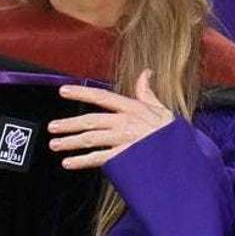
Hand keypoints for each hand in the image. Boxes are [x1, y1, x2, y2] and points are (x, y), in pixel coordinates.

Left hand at [48, 69, 173, 169]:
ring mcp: (123, 141)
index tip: (63, 90)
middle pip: (90, 121)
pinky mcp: (124, 158)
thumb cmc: (171, 134)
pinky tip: (68, 163)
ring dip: (70, 142)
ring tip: (54, 145)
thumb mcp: (162, 109)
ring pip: (90, 139)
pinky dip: (81, 161)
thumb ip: (147, 92)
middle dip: (69, 124)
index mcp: (132, 108)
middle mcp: (124, 123)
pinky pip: (98, 159)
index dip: (81, 93)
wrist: (183, 157)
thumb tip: (146, 72)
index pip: (102, 97)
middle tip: (52, 128)